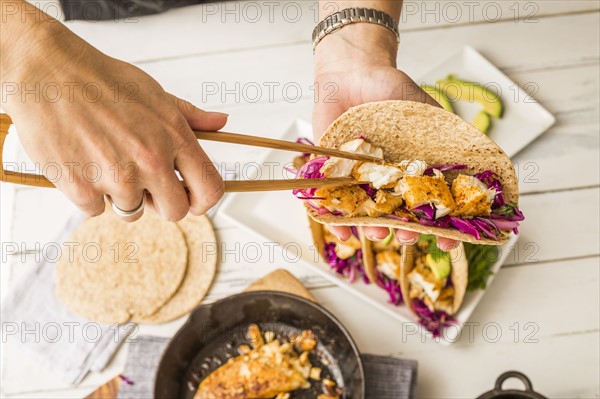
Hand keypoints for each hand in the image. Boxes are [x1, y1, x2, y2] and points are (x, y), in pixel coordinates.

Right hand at [1, 19, 224, 221]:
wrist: (48, 72)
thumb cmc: (102, 81)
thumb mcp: (155, 93)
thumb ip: (190, 116)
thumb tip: (221, 122)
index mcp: (174, 136)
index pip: (210, 188)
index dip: (202, 201)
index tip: (191, 200)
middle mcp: (151, 160)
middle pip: (174, 212)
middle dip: (160, 203)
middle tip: (142, 184)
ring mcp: (116, 176)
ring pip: (132, 212)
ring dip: (120, 195)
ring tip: (105, 161)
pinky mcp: (82, 188)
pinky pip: (96, 210)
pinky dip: (88, 194)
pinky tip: (82, 163)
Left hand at [312, 24, 457, 249]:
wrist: (350, 72)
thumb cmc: (390, 88)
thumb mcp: (424, 109)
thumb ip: (445, 134)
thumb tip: (479, 160)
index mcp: (413, 169)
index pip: (431, 204)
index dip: (442, 224)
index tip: (449, 240)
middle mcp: (388, 180)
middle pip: (400, 215)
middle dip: (407, 231)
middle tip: (410, 237)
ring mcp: (360, 180)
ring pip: (369, 214)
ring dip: (373, 228)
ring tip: (377, 233)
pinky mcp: (332, 176)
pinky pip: (334, 203)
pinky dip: (336, 220)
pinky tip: (343, 232)